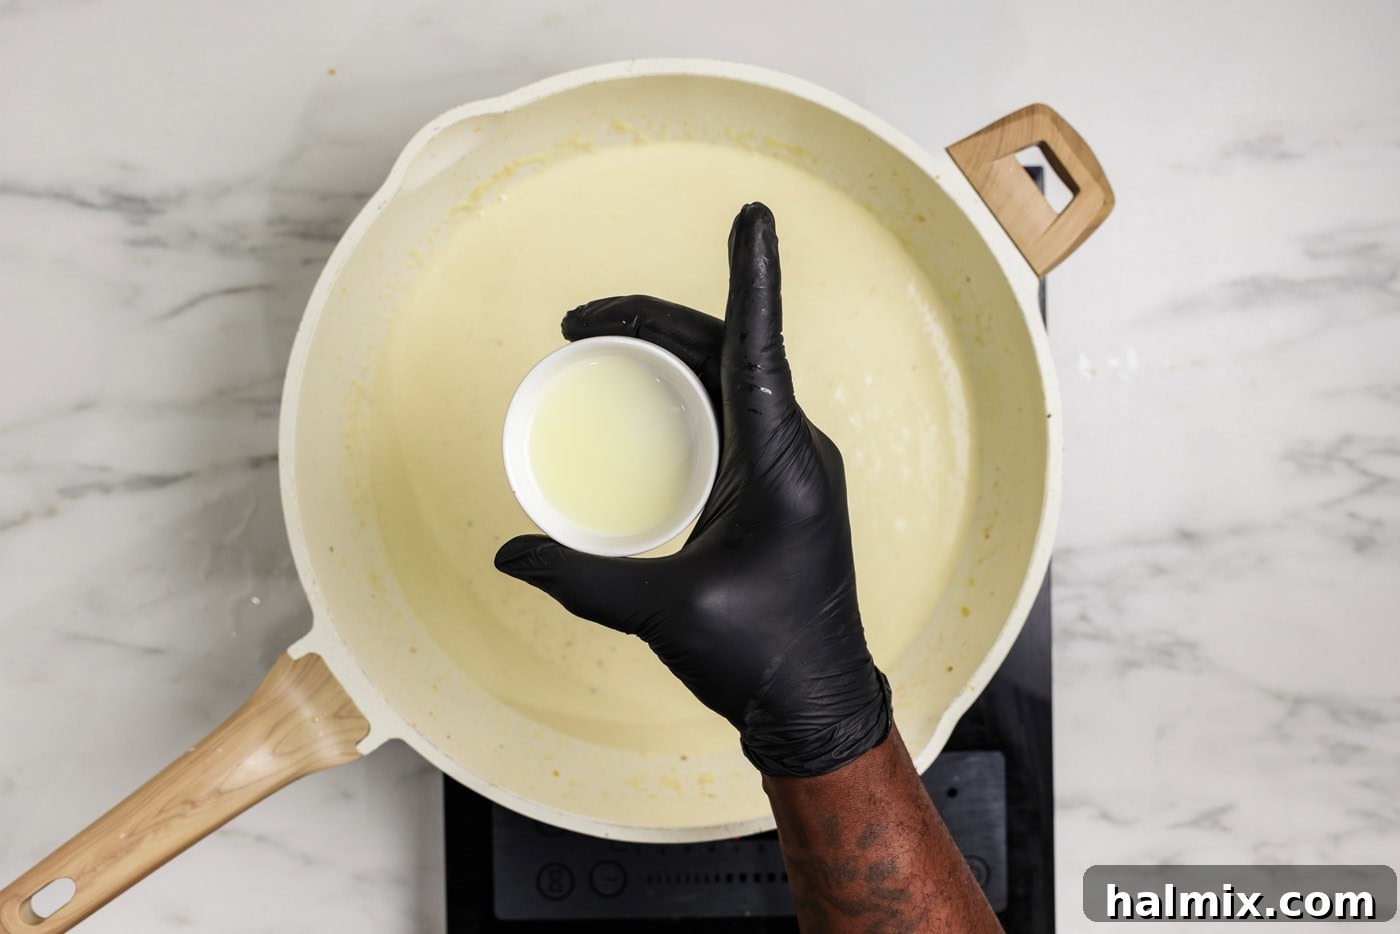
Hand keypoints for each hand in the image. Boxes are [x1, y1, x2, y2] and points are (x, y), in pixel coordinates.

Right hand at [495, 203, 890, 776]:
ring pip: (729, 380)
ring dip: (668, 353)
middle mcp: (794, 451)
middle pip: (727, 352)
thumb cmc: (764, 658)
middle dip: (653, 322)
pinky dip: (685, 395)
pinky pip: (731, 415)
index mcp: (782, 462)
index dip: (751, 274)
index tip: (750, 214)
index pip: (759, 346)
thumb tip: (510, 555)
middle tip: (578, 321)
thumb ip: (583, 580)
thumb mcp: (666, 615)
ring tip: (598, 348)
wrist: (820, 707)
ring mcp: (791, 468)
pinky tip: (645, 408)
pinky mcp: (778, 489)